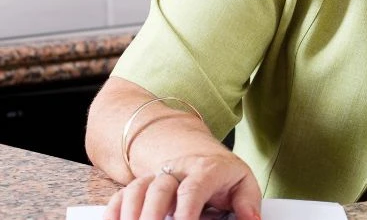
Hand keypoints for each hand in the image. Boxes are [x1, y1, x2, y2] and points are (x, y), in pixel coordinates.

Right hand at [103, 152, 260, 219]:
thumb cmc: (224, 177)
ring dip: (131, 212)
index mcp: (206, 170)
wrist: (204, 158)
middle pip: (160, 187)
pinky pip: (122, 194)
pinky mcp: (142, 186)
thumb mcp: (243, 185)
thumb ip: (247, 203)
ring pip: (137, 188)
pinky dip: (114, 210)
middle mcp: (178, 171)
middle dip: (152, 213)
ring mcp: (157, 177)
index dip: (186, 209)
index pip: (193, 188)